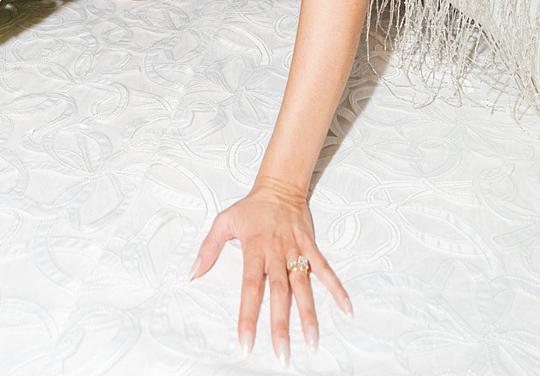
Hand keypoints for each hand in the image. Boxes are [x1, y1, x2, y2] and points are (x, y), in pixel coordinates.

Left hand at [190, 183, 351, 364]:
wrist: (280, 186)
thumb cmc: (252, 207)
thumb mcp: (224, 221)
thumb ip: (208, 248)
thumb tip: (193, 273)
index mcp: (254, 249)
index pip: (250, 288)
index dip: (248, 315)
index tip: (246, 342)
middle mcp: (276, 253)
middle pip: (279, 293)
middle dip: (280, 325)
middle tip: (282, 354)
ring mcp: (296, 250)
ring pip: (303, 286)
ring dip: (308, 314)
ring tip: (312, 342)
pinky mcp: (310, 247)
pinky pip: (324, 269)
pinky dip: (336, 288)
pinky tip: (346, 308)